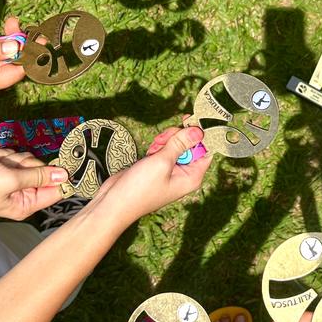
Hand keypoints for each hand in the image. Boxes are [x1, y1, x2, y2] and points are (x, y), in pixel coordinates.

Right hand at [0, 149, 68, 218]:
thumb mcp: (11, 179)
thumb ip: (39, 176)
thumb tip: (65, 175)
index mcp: (26, 205)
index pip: (56, 191)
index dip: (60, 175)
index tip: (62, 161)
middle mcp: (22, 195)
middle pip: (43, 171)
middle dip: (27, 163)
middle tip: (12, 167)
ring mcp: (13, 182)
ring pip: (28, 161)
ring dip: (13, 158)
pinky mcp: (5, 171)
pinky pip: (15, 157)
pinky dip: (4, 156)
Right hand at [95, 125, 211, 225]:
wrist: (115, 202)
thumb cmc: (140, 188)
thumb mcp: (162, 162)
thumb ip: (181, 143)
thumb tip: (199, 131)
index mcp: (192, 176)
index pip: (206, 150)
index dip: (201, 134)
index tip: (192, 120)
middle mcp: (185, 174)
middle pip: (191, 144)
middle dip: (177, 137)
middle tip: (164, 139)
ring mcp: (171, 170)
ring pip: (176, 144)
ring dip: (165, 141)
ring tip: (153, 149)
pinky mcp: (159, 167)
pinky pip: (165, 149)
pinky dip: (157, 147)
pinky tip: (149, 152)